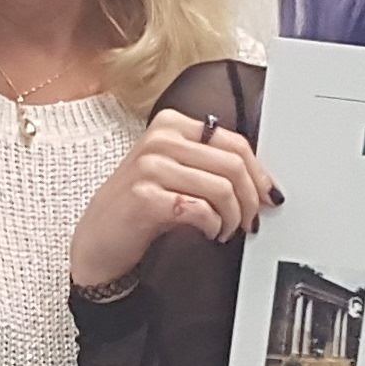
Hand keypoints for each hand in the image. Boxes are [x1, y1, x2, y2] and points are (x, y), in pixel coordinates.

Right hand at [62, 109, 270, 293]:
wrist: (97, 240)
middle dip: (250, 198)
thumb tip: (260, 180)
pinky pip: (200, 210)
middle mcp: (160, 139)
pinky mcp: (146, 198)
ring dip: (233, 217)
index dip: (259, 172)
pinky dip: (214, 227)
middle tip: (250, 221)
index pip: (234, 142)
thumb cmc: (138, 207)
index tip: (267, 195)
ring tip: (226, 230)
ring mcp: (150, 167)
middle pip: (233, 165)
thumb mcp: (174, 172)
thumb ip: (210, 165)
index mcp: (171, 125)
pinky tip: (210, 233)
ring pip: (221, 188)